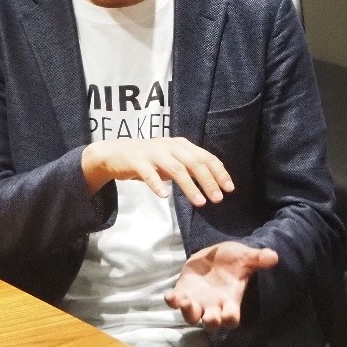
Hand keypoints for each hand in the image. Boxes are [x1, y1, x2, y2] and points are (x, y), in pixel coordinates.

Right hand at [81, 137, 233, 205]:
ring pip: (176, 168)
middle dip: (208, 180)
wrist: (117, 153)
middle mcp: (170, 146)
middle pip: (194, 162)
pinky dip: (157, 184)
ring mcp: (153, 152)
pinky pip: (148, 174)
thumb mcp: (173, 160)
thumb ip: (190, 167)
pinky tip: (164, 196)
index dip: (219, 172)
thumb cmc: (150, 160)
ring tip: (200, 202)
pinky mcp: (137, 161)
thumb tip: (214, 183)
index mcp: (181, 145)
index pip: (205, 157)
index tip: (229, 188)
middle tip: (218, 198)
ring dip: (190, 186)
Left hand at [165, 241, 277, 329]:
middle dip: (210, 321)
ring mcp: (197, 302)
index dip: (230, 319)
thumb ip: (258, 258)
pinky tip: (170, 296)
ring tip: (186, 303)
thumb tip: (274, 256)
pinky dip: (173, 300)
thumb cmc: (233, 260)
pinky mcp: (183, 292)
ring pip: (192, 317)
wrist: (215, 255)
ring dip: (189, 313)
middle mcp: (214, 306)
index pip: (232, 318)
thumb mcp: (246, 256)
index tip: (228, 314)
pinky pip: (177, 302)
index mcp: (230, 301)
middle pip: (212, 323)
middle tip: (209, 316)